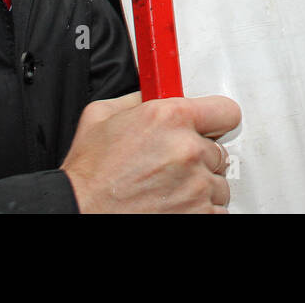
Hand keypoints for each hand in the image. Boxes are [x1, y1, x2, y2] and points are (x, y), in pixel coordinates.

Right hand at [62, 91, 240, 212]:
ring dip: (198, 186)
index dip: (215, 121)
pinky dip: (198, 210)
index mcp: (171, 118)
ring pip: (217, 183)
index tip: (209, 128)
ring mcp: (196, 186)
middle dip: (197, 158)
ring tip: (166, 189)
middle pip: (218, 151)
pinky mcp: (199, 215)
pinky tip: (173, 205)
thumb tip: (155, 90)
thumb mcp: (102, 116)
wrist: (79, 213)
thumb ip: (138, 99)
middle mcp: (188, 150)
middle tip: (170, 166)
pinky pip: (215, 210)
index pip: (226, 111)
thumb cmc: (89, 177)